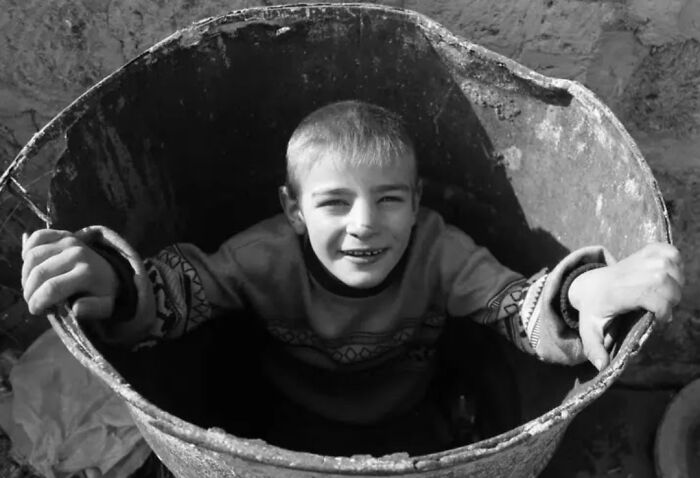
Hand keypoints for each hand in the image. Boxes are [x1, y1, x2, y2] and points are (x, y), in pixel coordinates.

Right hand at [21, 229, 118, 319]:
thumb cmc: (101, 292)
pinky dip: (28, 250)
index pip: (52, 288)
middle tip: (32, 300)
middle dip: (29, 291)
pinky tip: (31, 265)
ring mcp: (70, 241)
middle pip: (39, 273)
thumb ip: (93, 309)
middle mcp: (78, 253)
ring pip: (33, 257)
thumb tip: (76, 309)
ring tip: (32, 286)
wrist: (109, 270)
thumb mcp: (104, 305)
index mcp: (87, 273)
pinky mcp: (64, 234)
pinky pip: (37, 237)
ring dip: (25, 275)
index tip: (35, 310)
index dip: (37, 302)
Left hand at [568, 242, 683, 369]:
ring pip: (676, 272)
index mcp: (620, 291)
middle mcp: (632, 271)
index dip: (664, 312)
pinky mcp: (648, 248)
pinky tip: (662, 275)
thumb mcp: (590, 329)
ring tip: (657, 293)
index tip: (656, 318)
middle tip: (656, 307)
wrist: (590, 283)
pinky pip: (673, 254)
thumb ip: (594, 347)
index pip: (658, 299)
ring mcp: (641, 257)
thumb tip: (601, 366)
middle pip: (671, 287)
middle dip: (670, 301)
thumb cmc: (595, 308)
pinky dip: (674, 264)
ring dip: (673, 286)